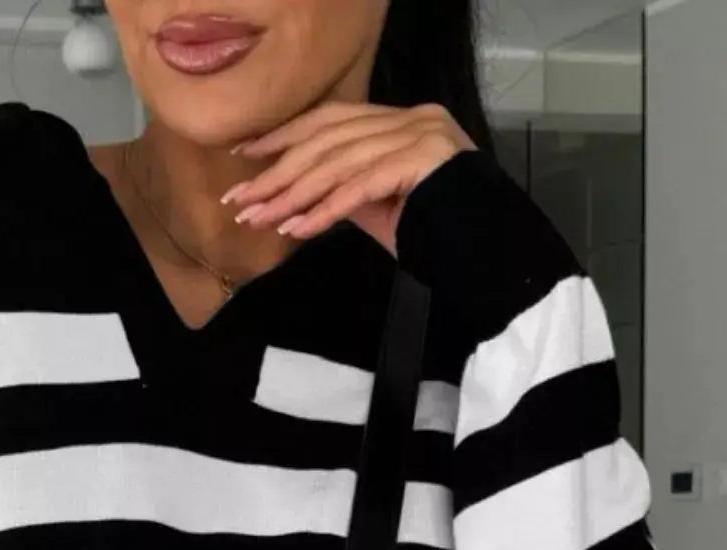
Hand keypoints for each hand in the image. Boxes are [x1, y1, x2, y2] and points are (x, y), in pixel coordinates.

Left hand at [219, 100, 475, 256]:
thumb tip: (296, 195)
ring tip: (262, 220)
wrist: (485, 254)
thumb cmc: (433, 233)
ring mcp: (420, 136)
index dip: (284, 137)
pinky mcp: (423, 162)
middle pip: (329, 140)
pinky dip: (325, 209)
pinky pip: (360, 187)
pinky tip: (298, 229)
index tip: (244, 157)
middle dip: (278, 172)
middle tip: (241, 202)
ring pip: (340, 163)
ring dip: (294, 195)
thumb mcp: (379, 207)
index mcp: (401, 121)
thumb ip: (345, 190)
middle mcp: (412, 119)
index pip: (332, 120)